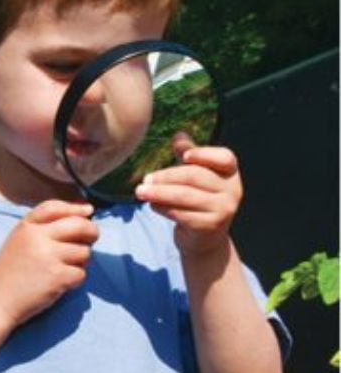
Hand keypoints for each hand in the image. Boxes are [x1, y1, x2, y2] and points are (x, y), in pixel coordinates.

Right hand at [0, 199, 98, 327]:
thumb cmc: (9, 272)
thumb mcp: (19, 240)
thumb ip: (44, 227)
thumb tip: (85, 212)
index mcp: (26, 226)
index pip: (55, 207)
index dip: (74, 208)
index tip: (87, 212)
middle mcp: (37, 237)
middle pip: (79, 225)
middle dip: (91, 232)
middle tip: (89, 241)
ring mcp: (48, 256)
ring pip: (85, 252)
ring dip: (81, 262)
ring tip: (63, 268)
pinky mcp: (57, 276)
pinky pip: (81, 273)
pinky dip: (74, 280)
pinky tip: (59, 284)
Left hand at [135, 132, 240, 256]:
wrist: (204, 238)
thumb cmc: (197, 199)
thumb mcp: (195, 175)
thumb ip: (189, 154)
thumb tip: (179, 134)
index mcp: (230, 173)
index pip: (225, 158)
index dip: (205, 154)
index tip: (185, 155)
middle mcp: (233, 190)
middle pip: (195, 176)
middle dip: (166, 177)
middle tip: (145, 179)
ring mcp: (224, 209)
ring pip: (186, 196)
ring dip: (159, 193)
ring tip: (140, 191)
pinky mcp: (210, 226)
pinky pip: (181, 214)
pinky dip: (163, 208)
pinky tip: (152, 205)